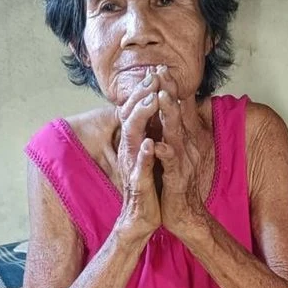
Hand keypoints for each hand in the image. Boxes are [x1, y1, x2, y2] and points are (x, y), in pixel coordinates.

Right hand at [113, 73, 162, 237]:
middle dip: (142, 94)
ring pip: (133, 136)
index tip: (156, 70)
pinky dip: (144, 155)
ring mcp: (133, 165)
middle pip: (132, 115)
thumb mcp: (150, 154)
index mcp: (135, 142)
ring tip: (151, 99)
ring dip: (142, 117)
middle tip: (153, 74)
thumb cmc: (149, 185)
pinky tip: (150, 144)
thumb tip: (155, 115)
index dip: (145, 90)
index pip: (137, 111)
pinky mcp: (139, 183)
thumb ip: (150, 135)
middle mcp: (130, 149)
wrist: (142, 217)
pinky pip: (140, 167)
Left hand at [153, 72, 208, 238]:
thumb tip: (174, 112)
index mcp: (185, 139)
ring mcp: (183, 161)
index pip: (179, 109)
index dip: (171, 88)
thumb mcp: (177, 152)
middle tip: (162, 71)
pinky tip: (157, 144)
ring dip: (170, 114)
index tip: (161, 68)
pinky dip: (164, 153)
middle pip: (179, 114)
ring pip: (176, 133)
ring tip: (162, 96)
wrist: (185, 214)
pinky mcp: (176, 179)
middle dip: (170, 92)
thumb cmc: (177, 182)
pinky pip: (170, 163)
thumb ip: (176, 133)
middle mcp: (187, 146)